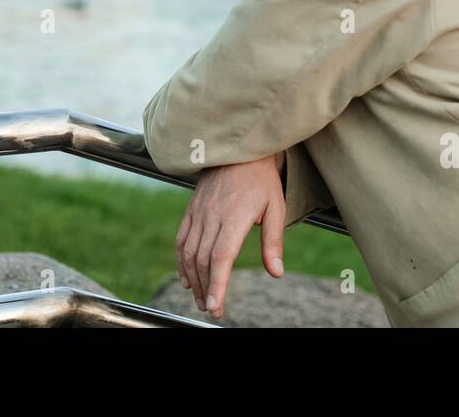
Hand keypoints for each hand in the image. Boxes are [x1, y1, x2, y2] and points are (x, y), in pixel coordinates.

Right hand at [175, 153, 285, 319]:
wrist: (238, 148)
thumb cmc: (261, 179)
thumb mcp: (275, 207)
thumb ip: (273, 242)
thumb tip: (276, 272)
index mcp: (234, 216)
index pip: (221, 257)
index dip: (217, 284)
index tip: (215, 306)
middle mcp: (212, 216)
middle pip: (203, 260)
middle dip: (206, 289)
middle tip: (212, 309)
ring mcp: (199, 212)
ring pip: (189, 253)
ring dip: (193, 279)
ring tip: (201, 299)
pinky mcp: (191, 210)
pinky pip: (181, 239)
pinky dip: (181, 261)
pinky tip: (187, 277)